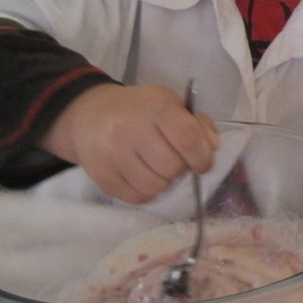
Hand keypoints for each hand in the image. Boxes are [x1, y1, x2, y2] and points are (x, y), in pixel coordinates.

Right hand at [40, 83, 217, 203]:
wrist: (91, 114)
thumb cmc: (141, 109)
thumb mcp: (171, 104)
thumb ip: (198, 124)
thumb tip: (211, 149)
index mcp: (155, 105)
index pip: (187, 138)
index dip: (202, 157)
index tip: (202, 164)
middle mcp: (130, 127)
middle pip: (172, 167)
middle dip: (181, 170)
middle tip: (175, 162)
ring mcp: (112, 152)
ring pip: (155, 187)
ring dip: (164, 183)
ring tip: (157, 169)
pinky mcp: (100, 174)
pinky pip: (136, 197)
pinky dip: (146, 192)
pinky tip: (143, 177)